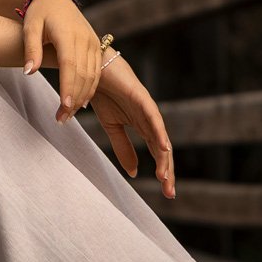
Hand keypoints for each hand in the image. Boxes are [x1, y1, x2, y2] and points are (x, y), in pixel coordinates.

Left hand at [20, 0, 101, 120]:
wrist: (57, 0)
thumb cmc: (39, 14)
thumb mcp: (29, 27)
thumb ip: (30, 49)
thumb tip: (28, 72)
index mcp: (68, 34)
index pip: (70, 65)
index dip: (69, 86)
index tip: (64, 106)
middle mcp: (85, 40)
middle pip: (83, 74)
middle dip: (74, 99)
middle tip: (62, 119)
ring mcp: (93, 43)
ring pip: (92, 76)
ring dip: (82, 97)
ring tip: (68, 115)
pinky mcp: (96, 47)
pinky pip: (96, 72)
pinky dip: (90, 89)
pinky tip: (80, 103)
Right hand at [89, 56, 174, 198]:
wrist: (91, 69)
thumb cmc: (102, 94)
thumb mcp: (111, 127)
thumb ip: (123, 148)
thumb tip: (134, 172)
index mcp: (142, 127)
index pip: (157, 153)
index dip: (163, 172)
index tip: (167, 192)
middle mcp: (149, 120)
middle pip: (163, 149)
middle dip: (167, 171)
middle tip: (170, 192)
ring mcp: (147, 109)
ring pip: (160, 137)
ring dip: (164, 158)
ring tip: (164, 177)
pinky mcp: (141, 98)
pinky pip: (153, 118)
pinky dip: (159, 133)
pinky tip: (164, 147)